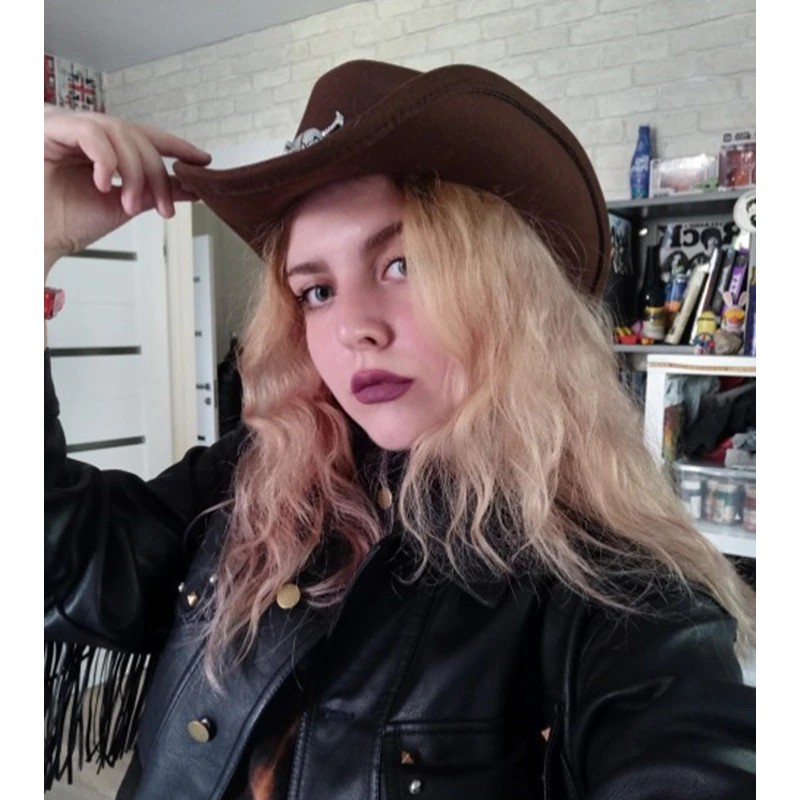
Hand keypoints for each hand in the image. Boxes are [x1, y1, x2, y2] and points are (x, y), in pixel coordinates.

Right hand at [44, 106, 211, 275]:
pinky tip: (105, 185)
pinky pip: (90, 133)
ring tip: (131, 203)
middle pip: (137, 136)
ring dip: (135, 171)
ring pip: (118, 132)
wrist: (37, 239)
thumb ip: (156, 191)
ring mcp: (67, 126)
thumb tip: (191, 186)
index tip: (203, 160)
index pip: (144, 136)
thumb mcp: (125, 204)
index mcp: (102, 147)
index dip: (176, 145)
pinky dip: (106, 160)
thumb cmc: (68, 222)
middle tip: (164, 206)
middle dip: (157, 173)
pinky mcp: (49, 128)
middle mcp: (85, 132)